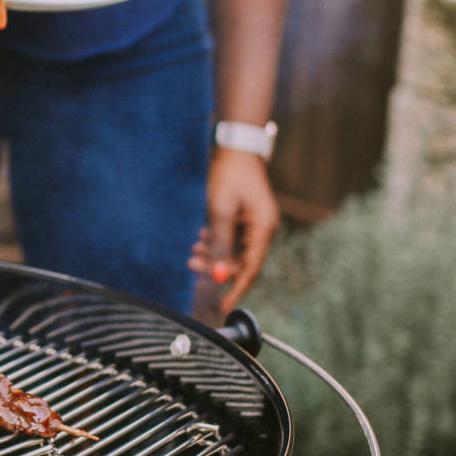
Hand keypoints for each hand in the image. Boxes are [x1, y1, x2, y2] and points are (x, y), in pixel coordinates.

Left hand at [189, 148, 280, 312]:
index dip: (236, 288)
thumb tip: (218, 274)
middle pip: (241, 260)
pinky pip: (232, 238)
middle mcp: (263, 228)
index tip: (223, 306)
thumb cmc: (229, 176)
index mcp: (264, 228)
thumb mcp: (220, 211)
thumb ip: (221, 243)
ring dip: (213, 252)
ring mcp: (255, 223)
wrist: (236, 149)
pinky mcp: (246, 218)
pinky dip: (216, 240)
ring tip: (193, 249)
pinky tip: (201, 237)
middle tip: (192, 263)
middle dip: (216, 265)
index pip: (251, 268)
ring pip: (233, 250)